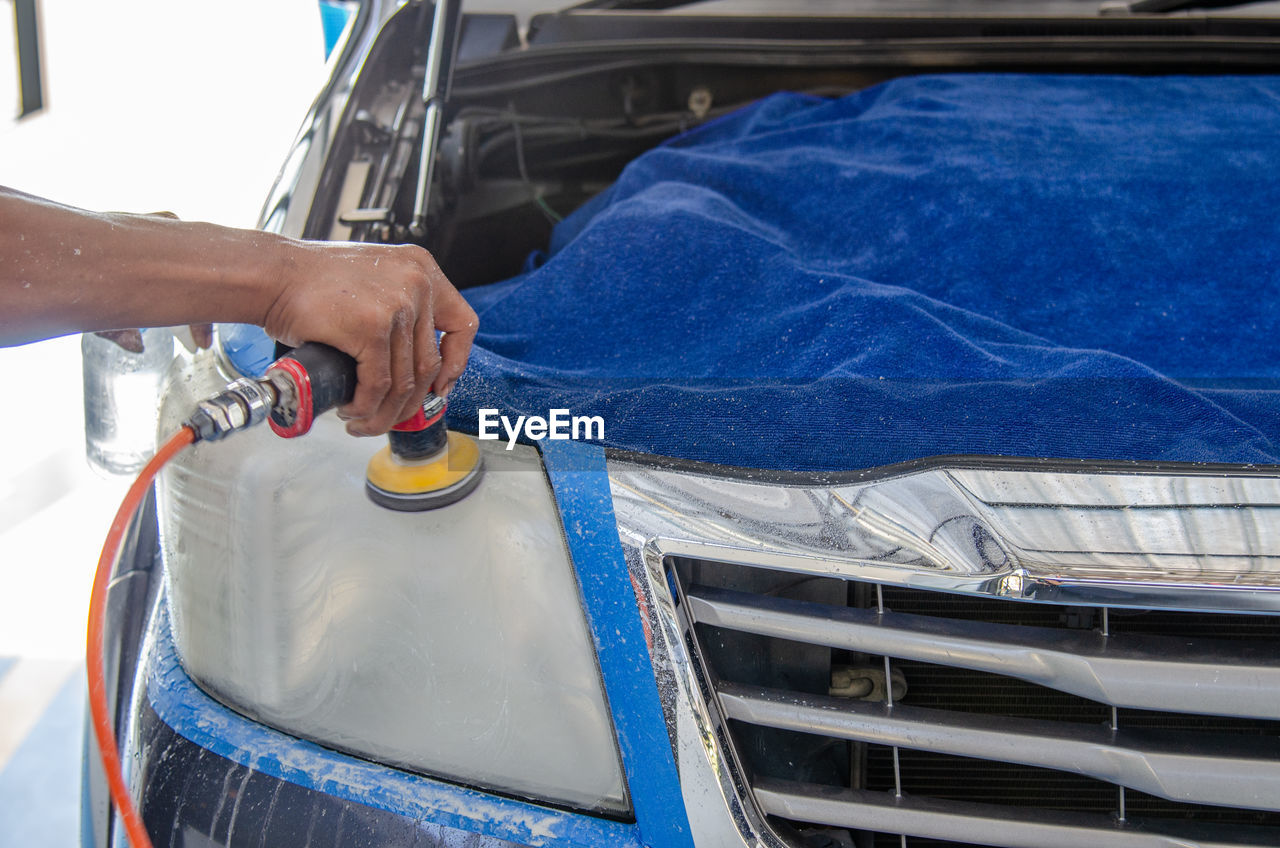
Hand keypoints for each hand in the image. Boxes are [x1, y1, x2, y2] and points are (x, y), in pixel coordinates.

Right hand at [263, 241, 477, 436]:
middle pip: (429, 363)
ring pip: (404, 381)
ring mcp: (397, 306)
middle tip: (389, 416)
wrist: (271, 273)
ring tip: (363, 421)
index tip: (441, 384)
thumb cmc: (310, 279)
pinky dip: (366, 407)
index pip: (463, 323)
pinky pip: (378, 384)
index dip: (456, 362)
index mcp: (422, 269)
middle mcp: (417, 284)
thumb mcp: (373, 278)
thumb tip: (410, 359)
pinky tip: (351, 410)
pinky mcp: (371, 328)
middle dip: (409, 402)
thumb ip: (399, 306)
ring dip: (384, 412)